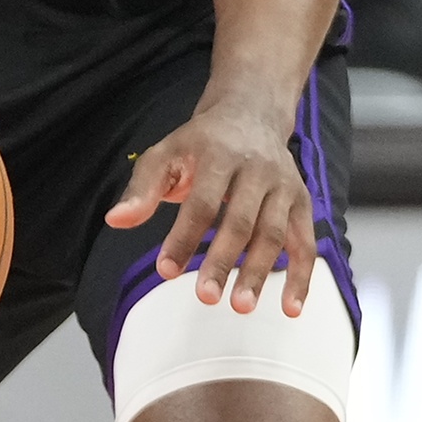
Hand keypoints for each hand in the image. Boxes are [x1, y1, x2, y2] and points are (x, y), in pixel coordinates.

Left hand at [104, 101, 314, 316]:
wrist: (251, 114)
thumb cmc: (200, 143)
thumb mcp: (165, 153)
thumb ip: (142, 188)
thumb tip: (115, 220)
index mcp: (219, 155)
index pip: (201, 202)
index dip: (183, 237)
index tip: (166, 271)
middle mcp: (257, 169)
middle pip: (241, 221)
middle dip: (223, 261)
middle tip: (206, 298)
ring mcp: (284, 186)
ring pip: (274, 234)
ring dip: (259, 273)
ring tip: (241, 307)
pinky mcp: (302, 201)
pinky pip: (305, 242)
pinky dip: (302, 276)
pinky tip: (290, 308)